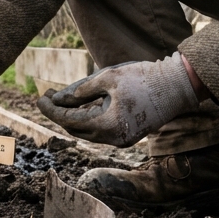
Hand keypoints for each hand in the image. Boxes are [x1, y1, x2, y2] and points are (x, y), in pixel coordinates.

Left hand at [36, 52, 199, 146]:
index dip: (51, 110)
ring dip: (74, 117)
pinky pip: (101, 130)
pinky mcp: (129, 135)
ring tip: (62, 99)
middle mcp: (113, 138)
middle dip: (60, 114)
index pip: (69, 120)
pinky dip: (89, 118)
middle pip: (76, 129)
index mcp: (107, 125)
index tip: (40, 98)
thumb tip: (59, 99)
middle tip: (48, 97)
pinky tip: (83, 105)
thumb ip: (81, 91)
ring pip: (88, 131)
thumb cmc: (144, 78)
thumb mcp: (108, 78)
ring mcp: (122, 139)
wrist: (178, 86)